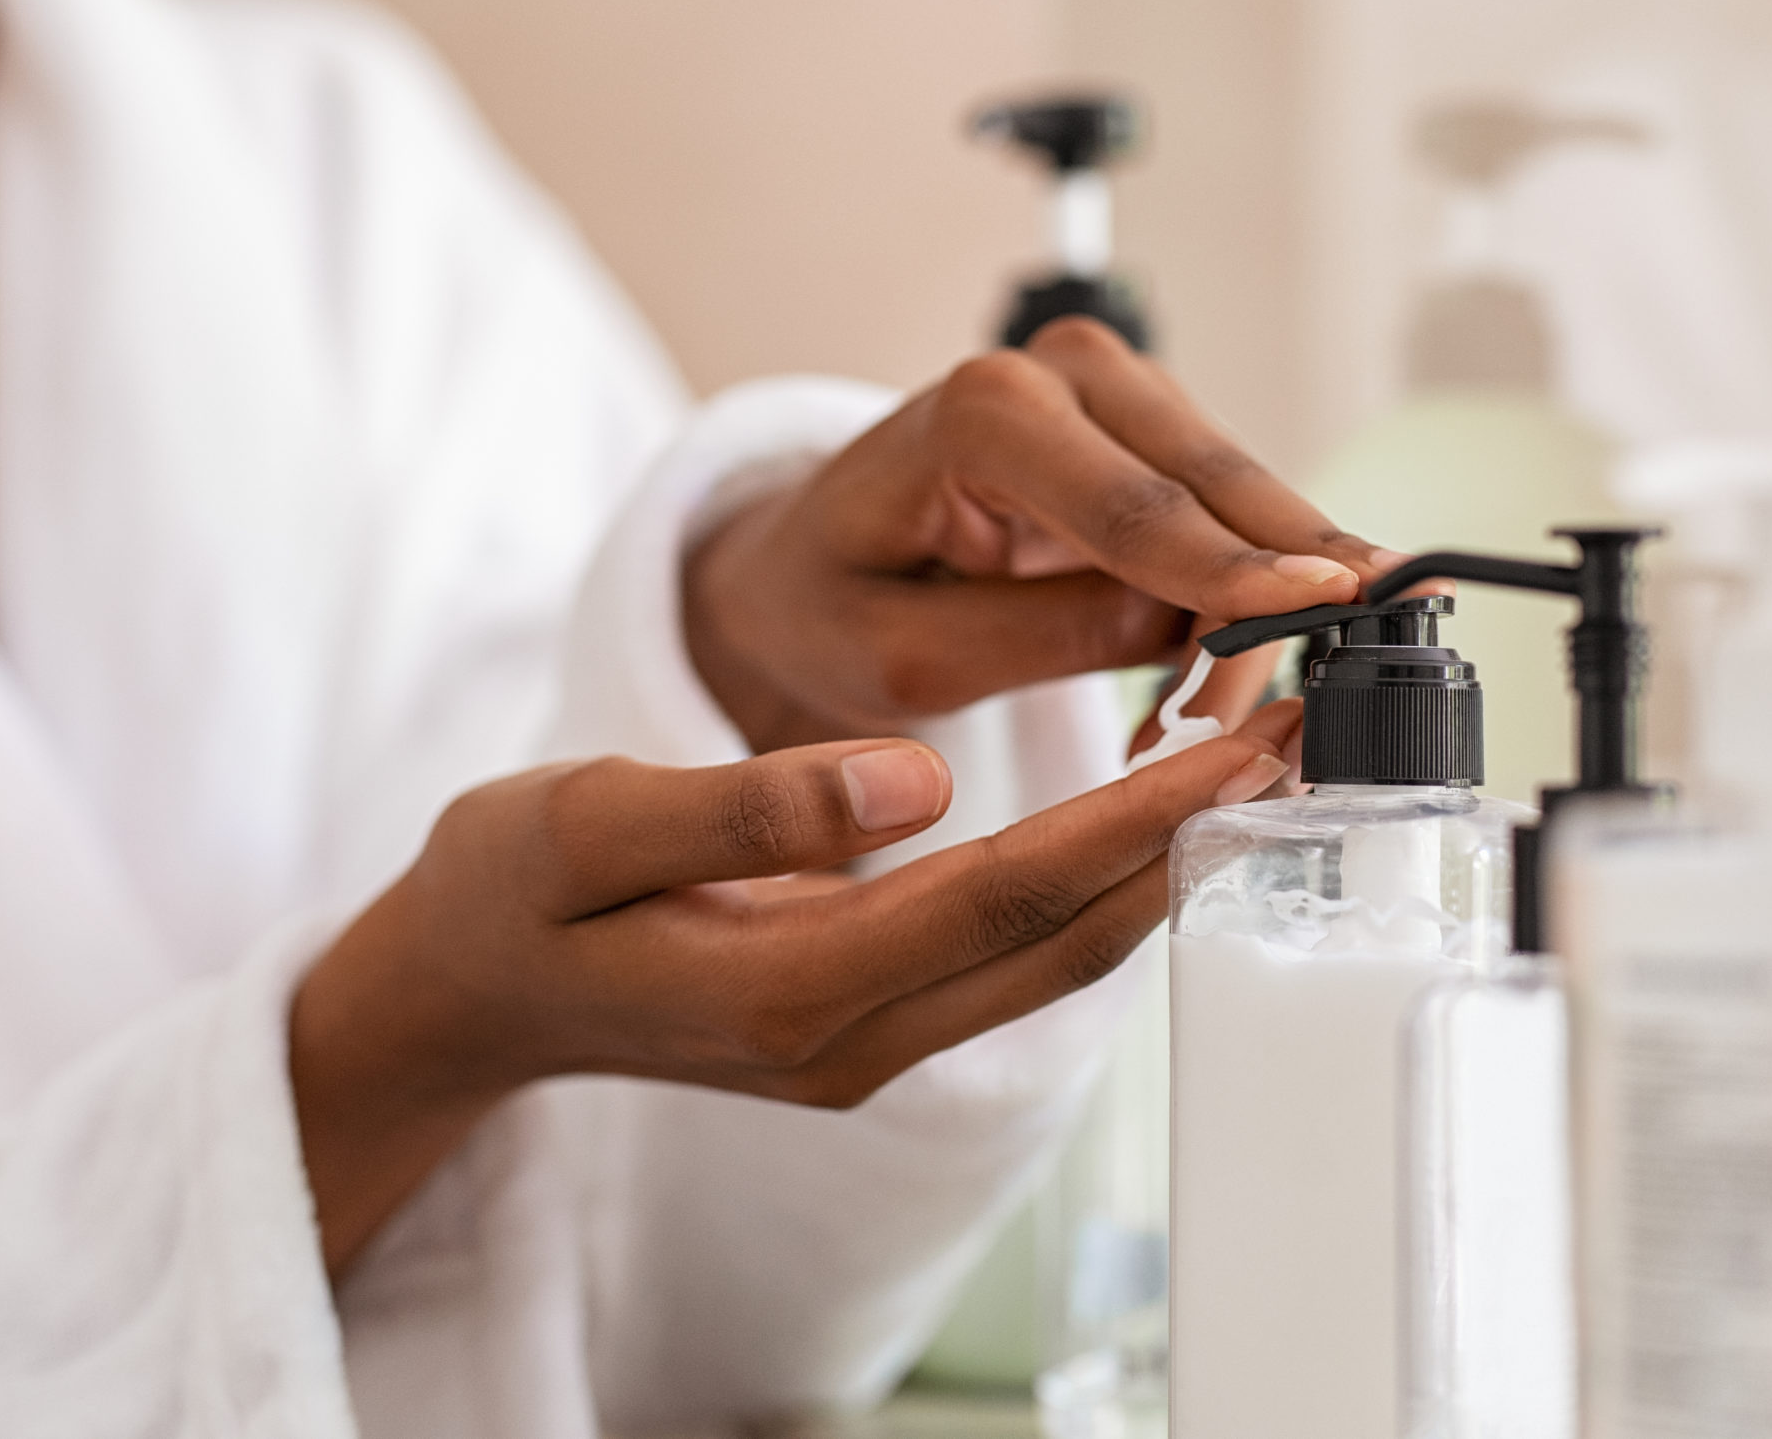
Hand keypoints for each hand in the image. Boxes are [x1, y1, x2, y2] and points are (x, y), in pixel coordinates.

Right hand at [289, 702, 1297, 1273]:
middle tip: (1306, 726)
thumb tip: (910, 780)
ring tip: (1260, 753)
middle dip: (1196, 836)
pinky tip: (1147, 809)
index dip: (1134, 820)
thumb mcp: (576, 826)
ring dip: (1166, 860)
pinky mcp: (873, 1024)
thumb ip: (740, 809)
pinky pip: (1018, 955)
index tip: (1247, 739)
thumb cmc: (506, 896)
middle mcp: (853, 1040)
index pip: (1003, 897)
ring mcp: (869, 1046)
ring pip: (1057, 958)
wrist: (465, 997)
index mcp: (788, 989)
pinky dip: (1098, 879)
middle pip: (1064, 942)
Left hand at [685, 317, 1401, 750]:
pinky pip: (1229, 521)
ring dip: (1253, 615)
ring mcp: (1116, 394)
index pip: (1133, 504)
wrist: (802, 569)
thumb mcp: (904, 655)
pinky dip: (1237, 603)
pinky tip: (1200, 683)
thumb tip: (1187, 628)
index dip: (1233, 568)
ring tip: (1196, 725)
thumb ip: (1042, 637)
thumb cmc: (830, 606)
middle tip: (1326, 703)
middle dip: (1280, 594)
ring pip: (1243, 506)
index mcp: (982, 411)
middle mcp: (1062, 371)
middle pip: (1215, 488)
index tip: (1329, 604)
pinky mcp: (1149, 438)